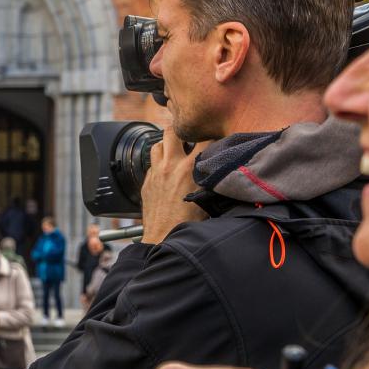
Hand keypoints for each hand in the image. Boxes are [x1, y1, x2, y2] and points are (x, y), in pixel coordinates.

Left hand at [140, 128, 209, 243]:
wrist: (164, 238)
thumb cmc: (188, 224)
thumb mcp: (209, 198)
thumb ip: (214, 179)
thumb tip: (222, 169)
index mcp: (190, 168)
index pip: (204, 137)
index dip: (211, 134)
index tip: (214, 136)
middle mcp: (170, 166)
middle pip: (172, 131)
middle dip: (181, 130)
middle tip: (188, 135)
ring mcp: (156, 173)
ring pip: (157, 144)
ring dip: (166, 145)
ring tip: (175, 151)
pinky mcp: (146, 183)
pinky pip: (152, 164)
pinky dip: (159, 163)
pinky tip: (167, 171)